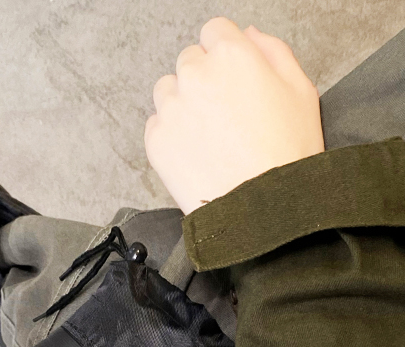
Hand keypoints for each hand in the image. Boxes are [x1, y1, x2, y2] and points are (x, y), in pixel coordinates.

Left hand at [144, 18, 324, 214]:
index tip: (231, 74)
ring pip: (167, 90)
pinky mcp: (156, 140)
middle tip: (224, 111)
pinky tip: (195, 150)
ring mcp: (171, 109)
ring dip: (182, 102)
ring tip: (207, 133)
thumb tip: (246, 34)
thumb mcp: (300, 88)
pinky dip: (170, 133)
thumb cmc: (286, 152)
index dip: (225, 51)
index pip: (214, 30)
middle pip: (189, 61)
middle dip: (204, 78)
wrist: (260, 206)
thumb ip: (272, 50)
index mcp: (231, 54)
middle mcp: (195, 75)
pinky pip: (156, 124)